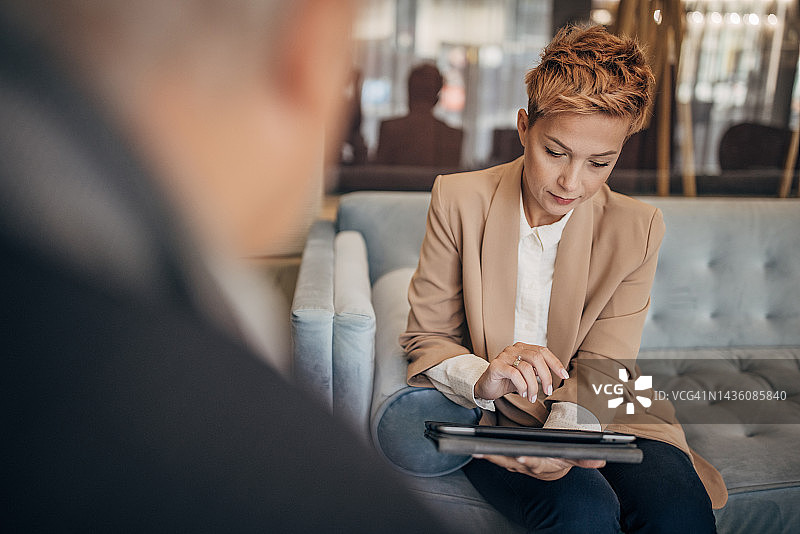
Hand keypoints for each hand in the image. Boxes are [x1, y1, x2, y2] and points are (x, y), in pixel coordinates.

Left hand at [473, 454, 605, 480]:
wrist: (551, 468)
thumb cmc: (560, 459)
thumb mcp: (573, 459)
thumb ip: (584, 459)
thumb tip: (601, 459)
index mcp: (543, 464)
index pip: (536, 462)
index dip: (530, 460)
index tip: (523, 457)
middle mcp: (528, 465)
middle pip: (512, 461)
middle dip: (500, 457)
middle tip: (487, 453)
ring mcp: (517, 464)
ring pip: (501, 459)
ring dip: (489, 456)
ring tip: (475, 450)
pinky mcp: (509, 459)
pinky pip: (496, 456)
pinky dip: (487, 453)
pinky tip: (475, 449)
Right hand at [474, 343, 568, 402]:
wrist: (485, 387)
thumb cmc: (506, 380)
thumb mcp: (525, 375)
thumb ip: (537, 371)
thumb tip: (554, 376)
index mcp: (522, 348)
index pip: (543, 351)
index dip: (555, 363)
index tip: (564, 375)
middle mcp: (513, 349)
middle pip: (537, 357)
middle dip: (546, 376)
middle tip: (548, 390)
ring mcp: (504, 356)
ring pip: (527, 368)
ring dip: (533, 386)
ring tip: (532, 397)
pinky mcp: (496, 366)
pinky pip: (514, 374)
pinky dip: (522, 386)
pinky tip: (522, 393)